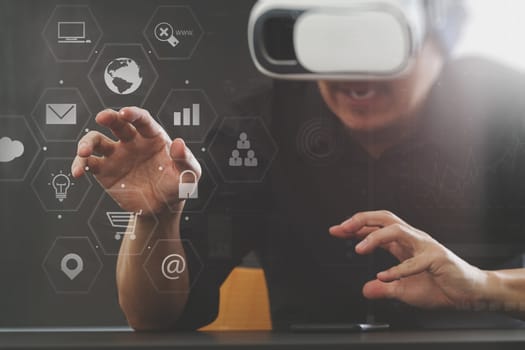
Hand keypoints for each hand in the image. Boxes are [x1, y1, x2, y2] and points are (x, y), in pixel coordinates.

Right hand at [71, 107, 200, 213]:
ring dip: (87, 142)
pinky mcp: (104, 170)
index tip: (125, 113)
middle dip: (108, 116)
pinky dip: (79, 164)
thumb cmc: (177, 186)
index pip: (142, 119)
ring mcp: (116, 154)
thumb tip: (178, 143)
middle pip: (117, 123)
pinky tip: (78, 171)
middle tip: (102, 117)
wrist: (161, 209)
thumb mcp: (189, 175)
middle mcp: (132, 141)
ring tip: (84, 152)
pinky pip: (88, 163)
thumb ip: (186, 160)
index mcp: (152, 137)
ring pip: (96, 140)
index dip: (133, 113)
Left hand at [329, 211, 487, 309]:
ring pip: (397, 230)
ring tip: (358, 249)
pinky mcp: (437, 258)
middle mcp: (412, 239)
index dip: (355, 227)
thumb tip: (366, 289)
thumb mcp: (404, 290)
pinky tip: (384, 276)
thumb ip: (385, 288)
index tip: (336, 230)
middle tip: (342, 228)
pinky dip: (398, 269)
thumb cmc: (440, 287)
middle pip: (384, 218)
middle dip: (361, 220)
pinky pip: (415, 261)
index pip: (375, 227)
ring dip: (375, 238)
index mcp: (403, 243)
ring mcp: (425, 246)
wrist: (470, 293)